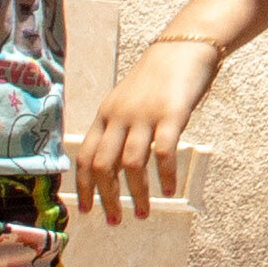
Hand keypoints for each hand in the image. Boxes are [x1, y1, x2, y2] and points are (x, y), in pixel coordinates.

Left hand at [73, 37, 214, 220]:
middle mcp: (119, 116)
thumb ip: (120, 126)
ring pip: (132, 164)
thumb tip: (117, 162)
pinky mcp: (171, 114)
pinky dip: (165, 176)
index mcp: (105, 115)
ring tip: (142, 213)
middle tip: (114, 220)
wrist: (184, 46)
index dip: (84, 186)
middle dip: (107, 198)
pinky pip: (164, 153)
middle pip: (104, 165)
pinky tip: (169, 190)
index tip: (87, 210)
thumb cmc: (158, 76)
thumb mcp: (128, 100)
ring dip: (136, 193)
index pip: (85, 156)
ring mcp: (144, 115)